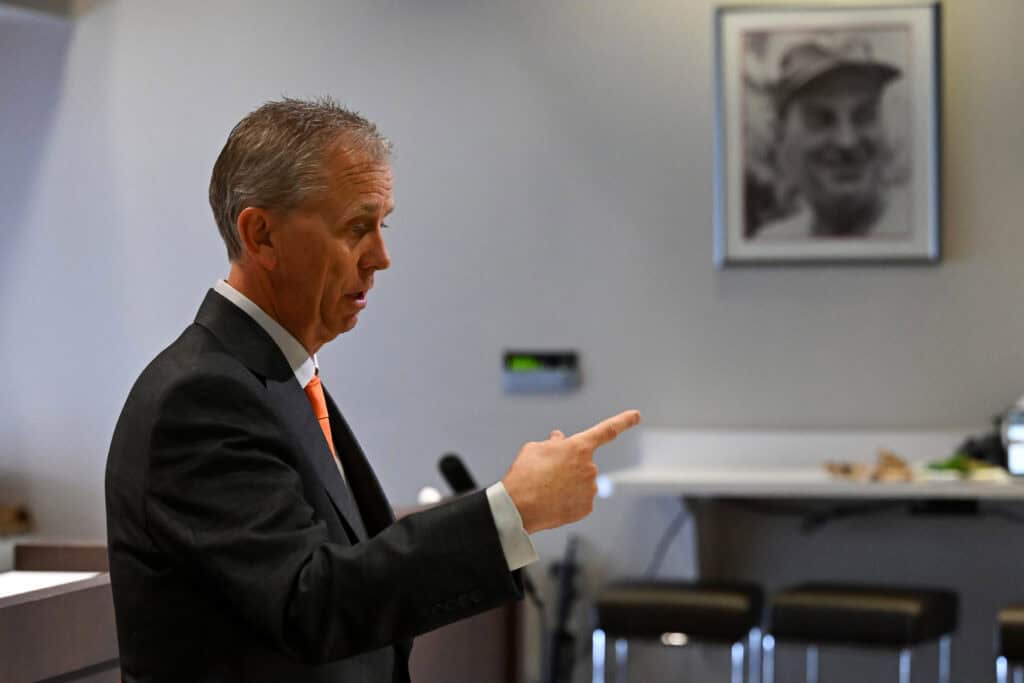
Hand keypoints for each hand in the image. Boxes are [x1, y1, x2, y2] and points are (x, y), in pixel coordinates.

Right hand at [501, 410, 640, 533]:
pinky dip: (568, 499)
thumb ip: (553, 443)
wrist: (518, 508)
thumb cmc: (524, 474)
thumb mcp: (534, 448)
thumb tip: (560, 439)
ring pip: (581, 482)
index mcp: (579, 447)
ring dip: (568, 483)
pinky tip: (553, 501)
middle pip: (582, 462)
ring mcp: (590, 489)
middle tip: (546, 473)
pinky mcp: (587, 508)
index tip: (636, 415)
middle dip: (569, 465)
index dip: (623, 421)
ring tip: (546, 489)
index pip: (607, 430)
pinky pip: (580, 499)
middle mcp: (590, 467)